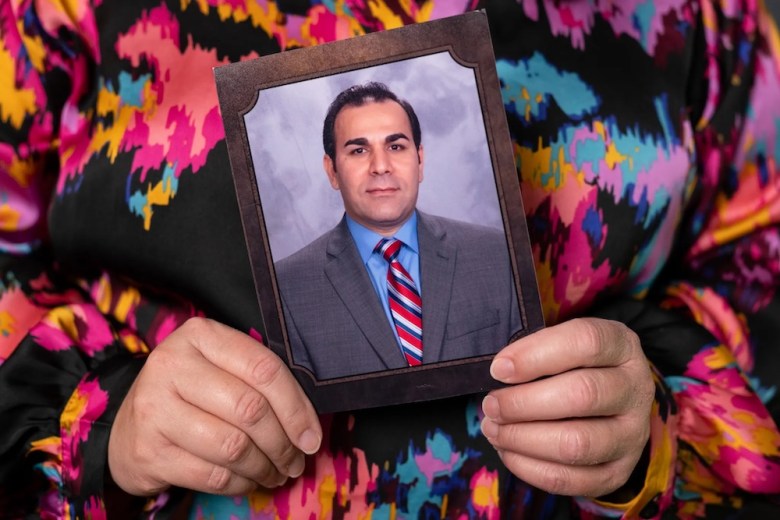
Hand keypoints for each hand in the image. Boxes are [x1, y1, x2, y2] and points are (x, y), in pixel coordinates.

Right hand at [108, 317, 321, 495]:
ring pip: (234, 446)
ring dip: (264, 467)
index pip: (264, 369)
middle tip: (296, 461)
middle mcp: (172, 365)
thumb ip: (260, 383)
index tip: (311, 436)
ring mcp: (155, 408)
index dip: (296, 407)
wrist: (127, 429)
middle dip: (283, 443)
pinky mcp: (148, 451)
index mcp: (200, 335)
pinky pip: (212, 475)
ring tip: (275, 473)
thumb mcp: (221, 369)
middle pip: (251, 409)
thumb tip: (308, 430)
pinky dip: (240, 483)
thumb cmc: (191, 395)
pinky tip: (248, 480)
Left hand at [481, 318, 653, 496]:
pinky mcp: (618, 471)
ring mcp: (632, 434)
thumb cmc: (571, 364)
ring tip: (494, 429)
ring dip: (523, 439)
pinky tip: (507, 451)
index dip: (536, 355)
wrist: (607, 401)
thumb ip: (533, 349)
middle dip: (523, 403)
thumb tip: (500, 372)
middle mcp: (635, 389)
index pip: (586, 342)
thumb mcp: (560, 341)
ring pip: (577, 444)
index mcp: (621, 345)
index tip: (498, 369)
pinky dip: (529, 468)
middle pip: (582, 395)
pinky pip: (571, 479)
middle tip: (490, 405)